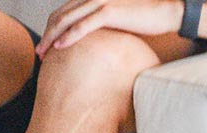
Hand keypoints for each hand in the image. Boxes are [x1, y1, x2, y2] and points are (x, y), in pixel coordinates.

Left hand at [36, 0, 183, 56]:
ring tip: (44, 54)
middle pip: (60, 16)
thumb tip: (100, 44)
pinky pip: (82, 26)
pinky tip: (59, 47)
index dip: (52, 30)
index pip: (64, 13)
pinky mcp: (108, 12)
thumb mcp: (121, 22)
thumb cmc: (148, 19)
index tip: (48, 47)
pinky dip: (68, 37)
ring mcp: (99, 2)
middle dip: (47, 35)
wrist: (166, 12)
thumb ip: (106, 27)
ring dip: (52, 38)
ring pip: (66, 21)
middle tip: (40, 54)